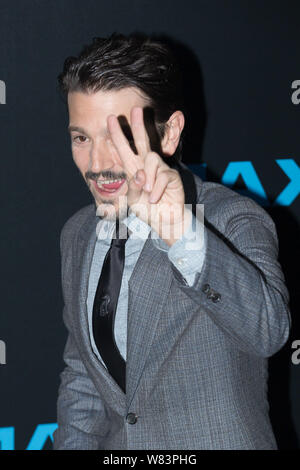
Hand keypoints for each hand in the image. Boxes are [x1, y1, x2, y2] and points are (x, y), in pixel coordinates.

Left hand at [107, 107, 189, 244]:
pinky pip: (163, 176)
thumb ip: (134, 188)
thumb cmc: (147, 210)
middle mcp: (147, 166)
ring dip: (147, 176)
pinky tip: (155, 199)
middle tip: (136, 110)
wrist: (163, 222)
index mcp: (134, 169)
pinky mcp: (172, 176)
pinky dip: (156, 189)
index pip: (124, 149)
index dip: (118, 135)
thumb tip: (139, 174)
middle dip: (138, 125)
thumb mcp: (134, 201)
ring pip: (152, 159)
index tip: (110, 119)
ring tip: (147, 192)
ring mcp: (160, 169)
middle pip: (143, 141)